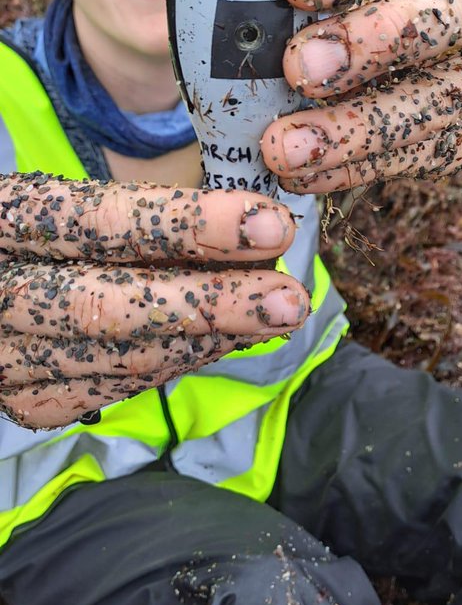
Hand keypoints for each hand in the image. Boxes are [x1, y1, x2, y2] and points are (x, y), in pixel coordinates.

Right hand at [0, 175, 307, 428]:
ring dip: (210, 338)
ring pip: (119, 357)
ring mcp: (6, 359)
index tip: (267, 223)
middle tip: (290, 297)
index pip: (98, 222)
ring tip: (274, 315)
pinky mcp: (26, 401)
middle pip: (109, 306)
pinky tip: (227, 339)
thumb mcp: (60, 203)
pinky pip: (117, 386)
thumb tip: (246, 226)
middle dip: (212, 302)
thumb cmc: (37, 233)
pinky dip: (179, 361)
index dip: (189, 225)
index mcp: (1, 221)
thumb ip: (132, 212)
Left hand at [261, 0, 461, 191]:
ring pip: (431, 102)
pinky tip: (301, 174)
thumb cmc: (350, 20)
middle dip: (366, 44)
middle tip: (295, 68)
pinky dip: (354, 168)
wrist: (433, 76)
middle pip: (440, 19)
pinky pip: (416, 158)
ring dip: (352, 127)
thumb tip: (227, 8)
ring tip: (282, 145)